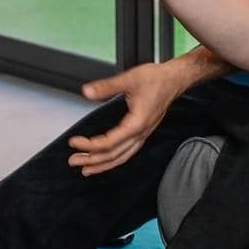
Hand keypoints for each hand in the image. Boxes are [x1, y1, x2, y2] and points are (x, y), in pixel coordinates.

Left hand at [67, 61, 188, 174]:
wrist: (175, 79)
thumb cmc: (157, 79)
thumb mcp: (129, 79)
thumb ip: (107, 86)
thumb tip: (88, 92)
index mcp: (137, 123)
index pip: (109, 142)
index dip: (90, 145)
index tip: (74, 142)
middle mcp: (141, 132)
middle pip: (115, 154)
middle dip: (93, 160)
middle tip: (74, 160)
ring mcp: (144, 133)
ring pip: (122, 156)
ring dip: (103, 164)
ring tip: (87, 169)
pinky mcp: (144, 131)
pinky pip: (128, 151)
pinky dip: (115, 159)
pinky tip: (107, 160)